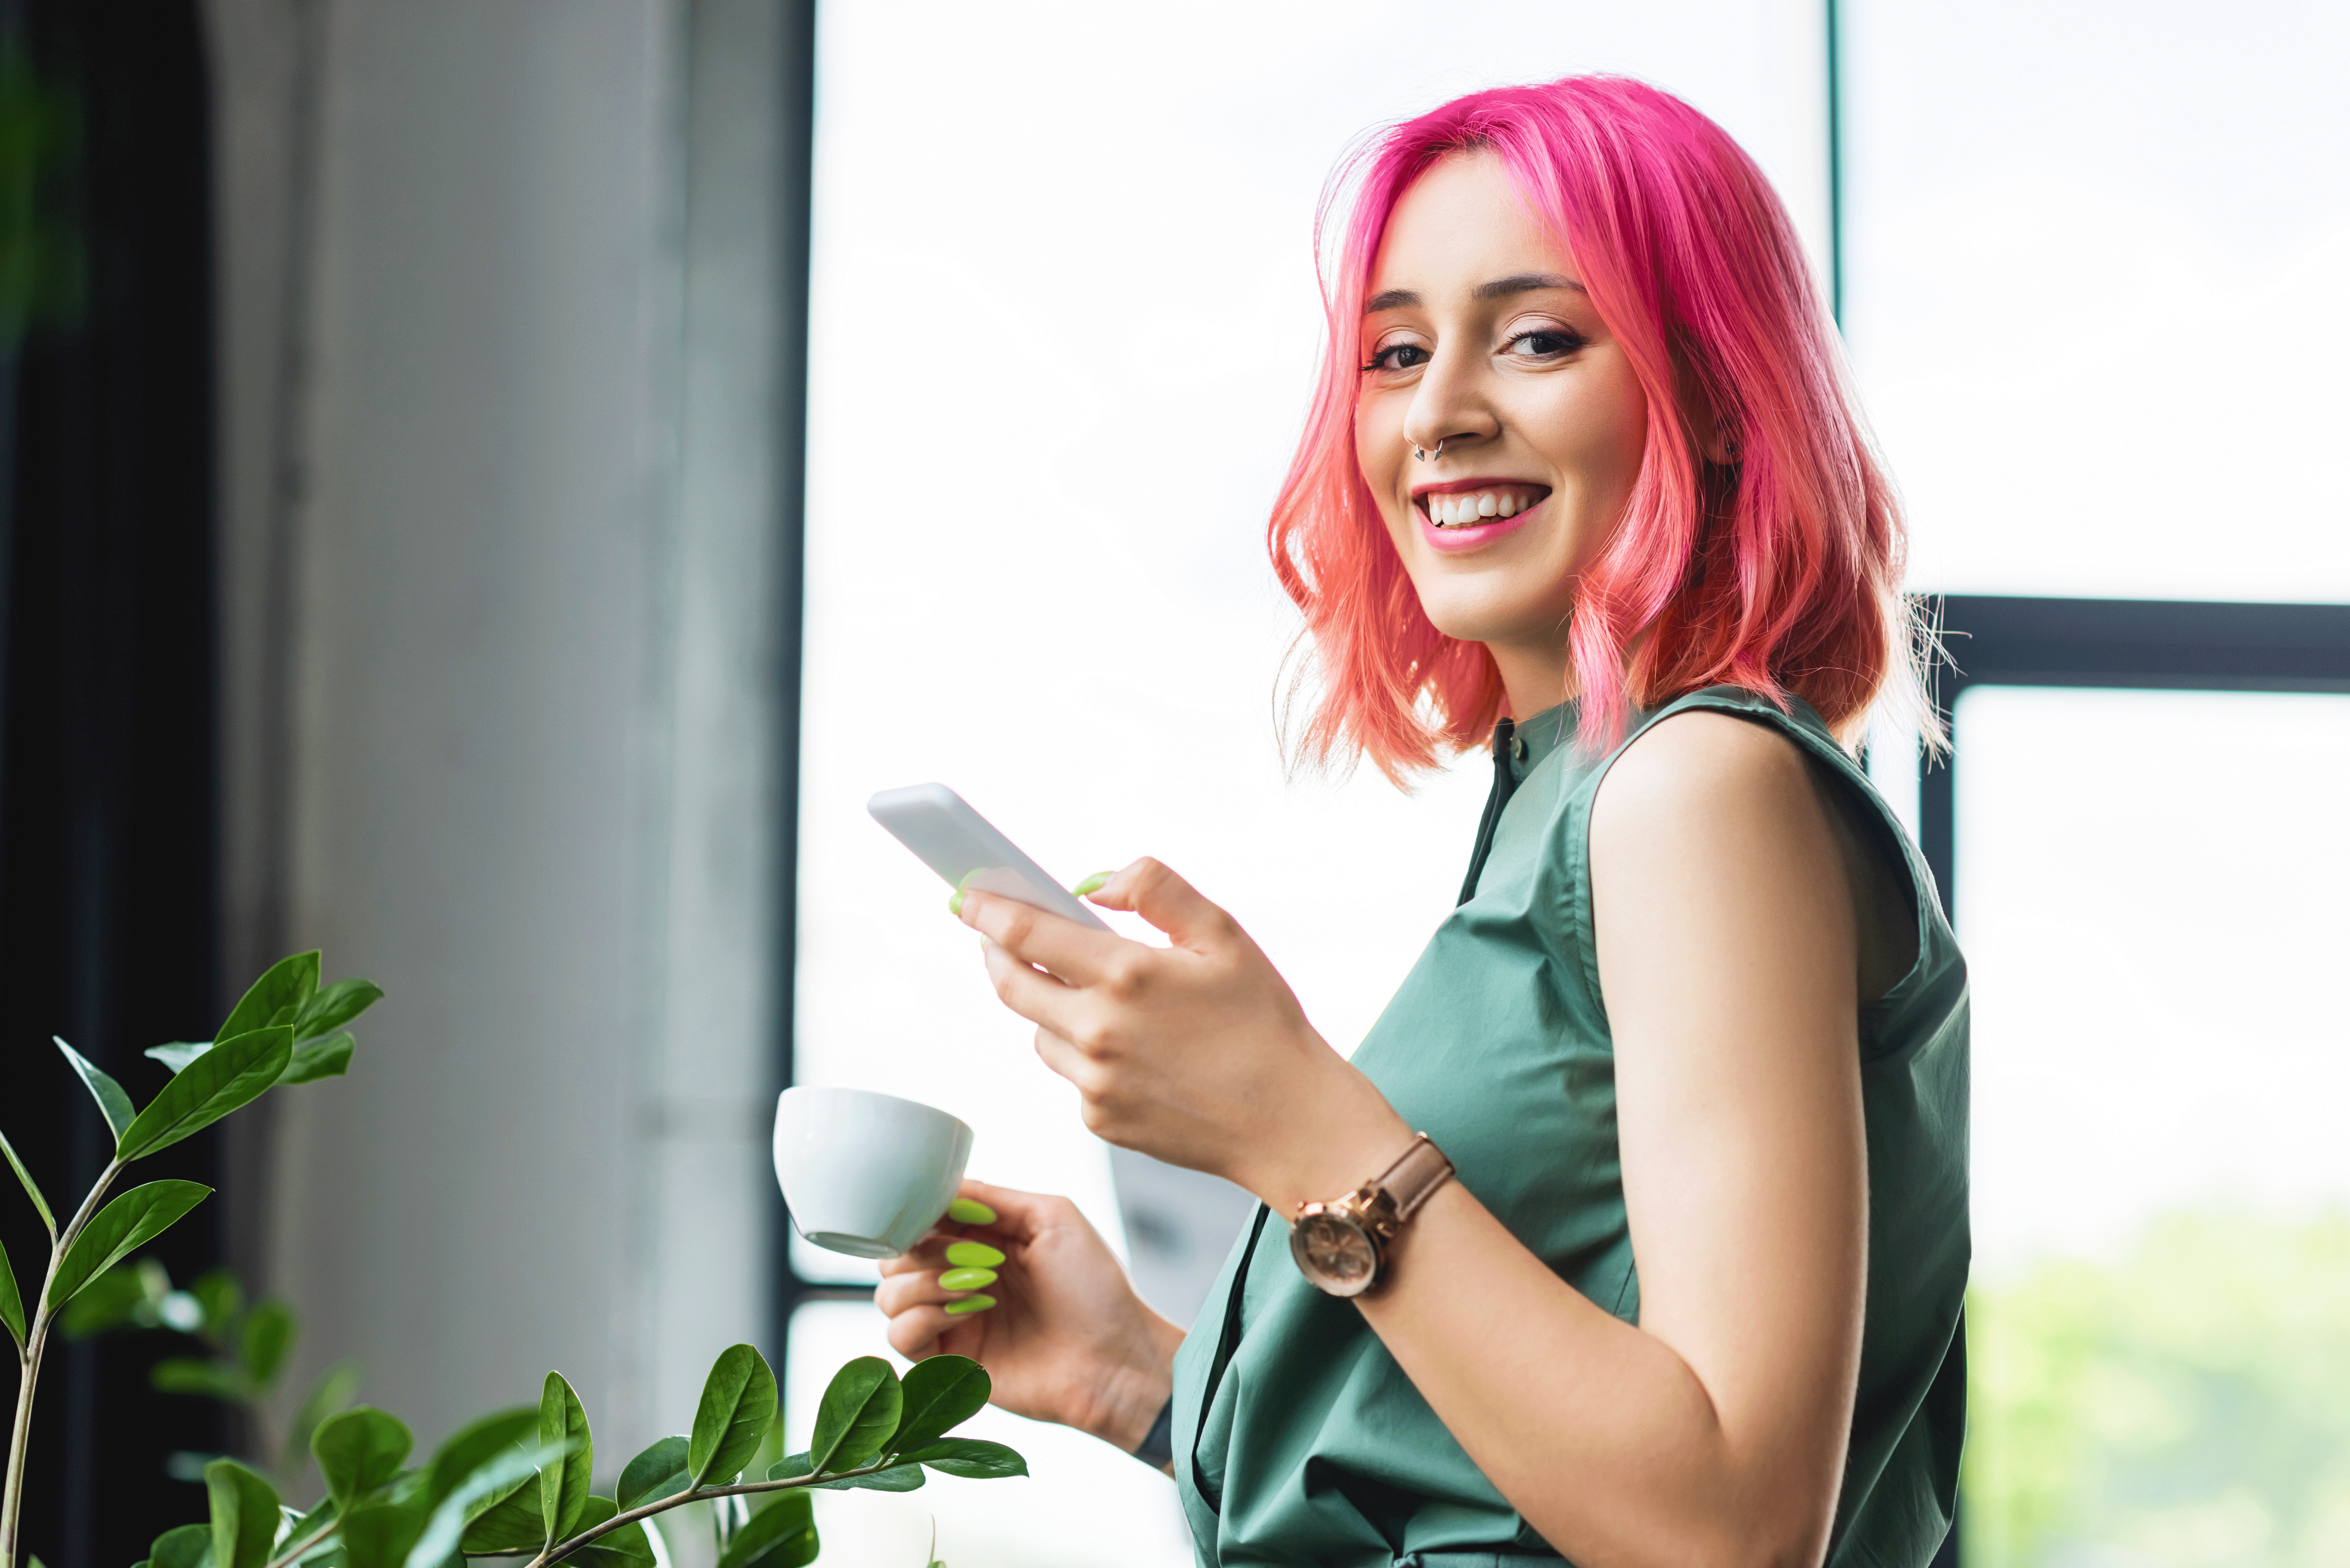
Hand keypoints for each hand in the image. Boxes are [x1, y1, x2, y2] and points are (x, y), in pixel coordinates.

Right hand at [876, 1179, 1181, 1452]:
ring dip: (922, 1282)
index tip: (932, 1213)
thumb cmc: (1096, 1288)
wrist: (1114, 1359)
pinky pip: (898, 1336)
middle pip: (894, 1255)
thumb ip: (994, 1198)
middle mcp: (959, 1277)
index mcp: (984, 1241)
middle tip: (965, 1254)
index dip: (919, 1211)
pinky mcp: (949, 1360)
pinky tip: (964, 1312)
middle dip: (918, 1247)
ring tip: (975, 1285)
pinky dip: (921, 1317)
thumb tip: (942, 1185)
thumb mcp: (1053, 1217)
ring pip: (887, 1294)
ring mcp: (951, 1320)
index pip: (923, 1218)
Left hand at [956, 858, 1412, 1209]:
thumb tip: (1097, 882)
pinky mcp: (1100, 1120)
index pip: (1025, 934)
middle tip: (999, 935)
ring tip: (1098, 997)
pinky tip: (1135, 1051)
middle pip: (1010, 985)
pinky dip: (1085, 1054)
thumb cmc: (1265, 1025)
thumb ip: (1158, 891)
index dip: (987, 909)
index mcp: (1126, 976)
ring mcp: (1094, 1083)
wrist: (1291, 1123)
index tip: (967, 896)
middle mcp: (1098, 1032)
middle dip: (995, 953)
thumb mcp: (1225, 936)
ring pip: (1039, 1031)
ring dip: (1050, 1007)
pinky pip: (1071, 1075)